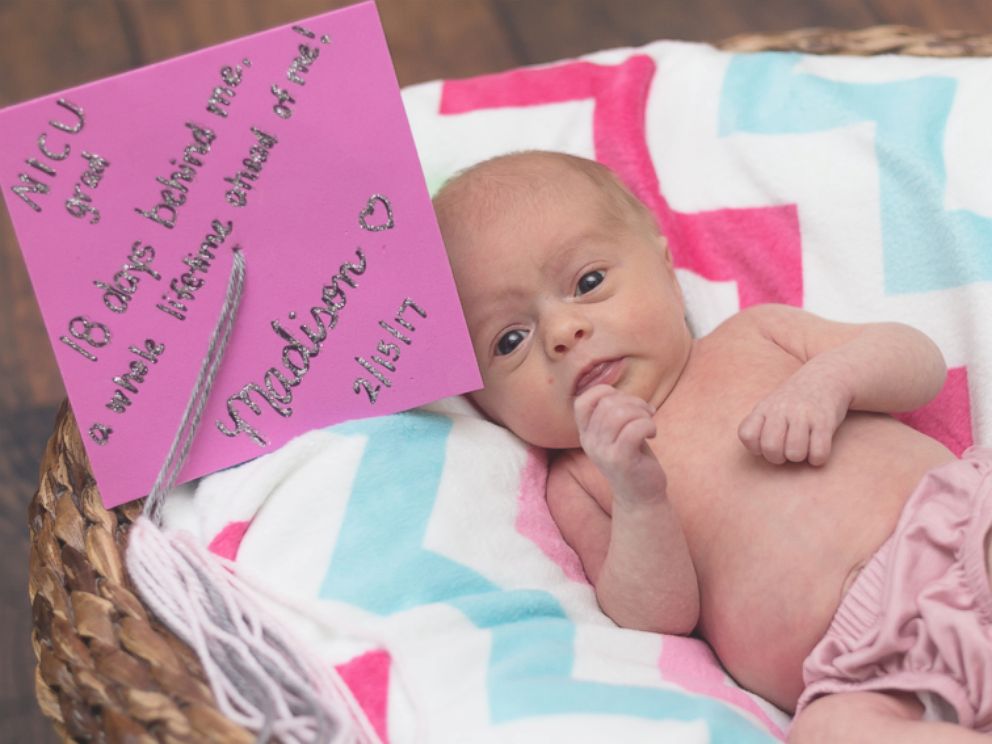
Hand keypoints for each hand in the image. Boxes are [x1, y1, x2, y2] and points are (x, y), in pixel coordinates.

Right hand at [574, 385, 666, 500]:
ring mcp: (603, 452)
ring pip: (620, 413)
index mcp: (586, 434)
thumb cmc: (633, 460)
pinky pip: (635, 428)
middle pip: (607, 403)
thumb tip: (619, 391)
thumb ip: (612, 413)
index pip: (582, 401)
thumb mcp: (616, 435)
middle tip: (646, 413)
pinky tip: (653, 433)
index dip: (605, 392)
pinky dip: (648, 425)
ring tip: (649, 423)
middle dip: (633, 402)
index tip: (624, 402)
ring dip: (642, 413)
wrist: (640, 498)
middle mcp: (590, 443)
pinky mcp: (621, 460)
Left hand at [738, 367, 850, 465]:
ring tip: (803, 445)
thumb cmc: (794, 402)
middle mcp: (781, 409)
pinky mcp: (825, 421)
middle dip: (778, 457)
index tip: (767, 442)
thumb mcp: (770, 406)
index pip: (747, 435)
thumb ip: (757, 426)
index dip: (756, 447)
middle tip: (786, 448)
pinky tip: (817, 447)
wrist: (827, 376)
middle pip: (771, 448)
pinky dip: (817, 458)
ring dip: (800, 457)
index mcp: (764, 407)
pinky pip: (818, 454)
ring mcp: (804, 414)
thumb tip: (755, 449)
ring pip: (795, 454)